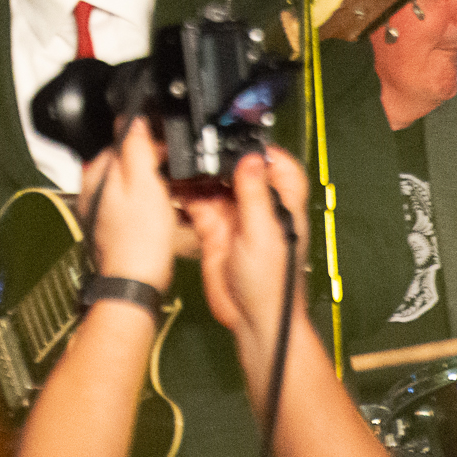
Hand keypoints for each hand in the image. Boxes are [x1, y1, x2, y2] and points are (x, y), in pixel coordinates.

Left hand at [78, 118, 175, 291]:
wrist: (135, 285)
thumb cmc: (140, 239)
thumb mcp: (143, 183)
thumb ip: (135, 148)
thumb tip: (132, 119)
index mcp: (95, 175)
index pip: (120, 142)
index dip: (150, 142)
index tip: (170, 150)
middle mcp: (91, 192)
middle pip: (124, 164)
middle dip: (150, 163)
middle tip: (175, 171)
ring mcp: (99, 213)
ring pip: (129, 185)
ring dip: (150, 184)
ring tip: (171, 192)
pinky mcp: (111, 230)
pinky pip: (131, 206)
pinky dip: (147, 204)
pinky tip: (161, 213)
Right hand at [188, 146, 309, 366]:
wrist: (252, 321)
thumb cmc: (275, 285)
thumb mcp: (265, 233)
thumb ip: (255, 194)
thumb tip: (252, 158)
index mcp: (281, 203)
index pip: (277, 164)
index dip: (260, 149)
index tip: (237, 136)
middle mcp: (259, 207)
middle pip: (239, 170)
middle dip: (219, 158)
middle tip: (197, 146)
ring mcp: (235, 217)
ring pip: (215, 184)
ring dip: (199, 174)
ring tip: (180, 161)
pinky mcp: (214, 230)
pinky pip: (198, 204)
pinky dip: (186, 193)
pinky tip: (174, 184)